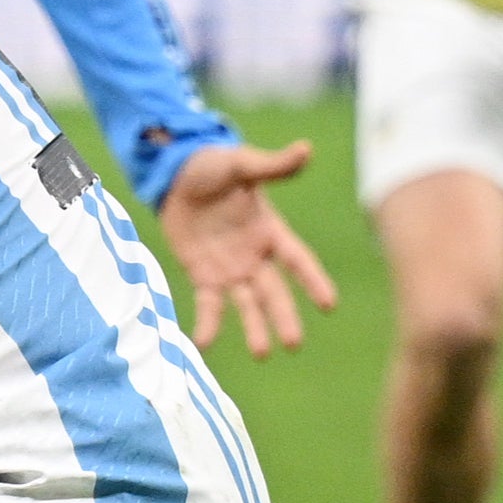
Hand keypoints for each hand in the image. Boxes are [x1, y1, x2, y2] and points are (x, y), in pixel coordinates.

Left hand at [154, 139, 336, 356]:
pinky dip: (207, 325)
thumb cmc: (213, 165)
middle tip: (293, 344)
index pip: (298, 261)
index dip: (313, 281)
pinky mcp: (203, 275)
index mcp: (270, 231)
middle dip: (284, 316)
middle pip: (275, 291)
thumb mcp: (241, 164)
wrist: (173, 173)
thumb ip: (272, 166)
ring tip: (262, 354)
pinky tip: (202, 344)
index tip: (329, 304)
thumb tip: (307, 148)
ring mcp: (230, 268)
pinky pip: (208, 304)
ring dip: (254, 328)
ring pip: (246, 304)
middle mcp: (254, 255)